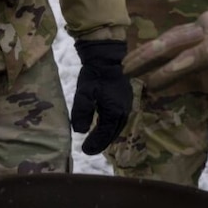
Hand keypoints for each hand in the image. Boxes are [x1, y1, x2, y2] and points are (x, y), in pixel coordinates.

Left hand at [70, 40, 133, 154]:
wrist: (107, 57)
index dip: (95, 144)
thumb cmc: (95, 75)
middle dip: (101, 143)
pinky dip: (111, 127)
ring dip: (107, 136)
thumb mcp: (84, 93)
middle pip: (113, 133)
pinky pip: (118, 119)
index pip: (105, 134)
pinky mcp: (125, 100)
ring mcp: (127, 105)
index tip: (85, 150)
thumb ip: (81, 113)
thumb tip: (80, 131)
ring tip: (95, 142)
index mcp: (115, 112)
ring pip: (117, 127)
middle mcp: (124, 111)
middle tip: (89, 149)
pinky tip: (104, 127)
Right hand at [122, 0, 207, 88]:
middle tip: (124, 70)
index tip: (148, 84)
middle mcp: (206, 31)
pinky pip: (176, 32)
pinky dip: (160, 42)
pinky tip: (148, 52)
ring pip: (169, 35)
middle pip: (169, 43)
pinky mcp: (202, 20)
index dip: (166, 73)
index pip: (186, 60)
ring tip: (126, 62)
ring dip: (147, 48)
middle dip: (145, 56)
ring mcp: (202, 23)